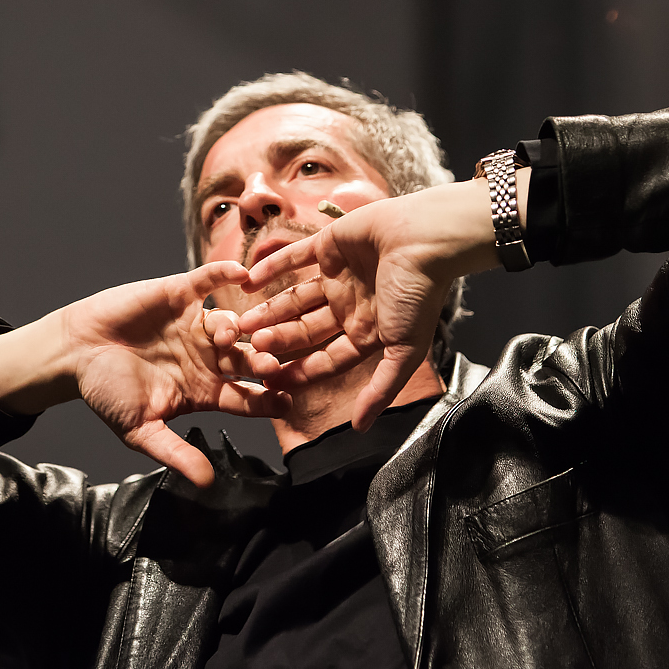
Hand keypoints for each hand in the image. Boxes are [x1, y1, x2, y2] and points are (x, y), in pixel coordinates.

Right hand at [0, 261, 286, 486]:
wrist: (75, 353)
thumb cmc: (105, 392)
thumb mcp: (140, 429)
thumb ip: (175, 453)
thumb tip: (206, 483)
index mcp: (205, 390)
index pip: (245, 398)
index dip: (265, 400)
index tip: (285, 403)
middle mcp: (209, 356)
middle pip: (246, 360)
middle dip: (261, 362)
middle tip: (273, 365)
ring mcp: (197, 324)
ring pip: (231, 323)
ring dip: (241, 327)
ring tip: (242, 332)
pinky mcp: (180, 294)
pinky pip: (208, 280)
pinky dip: (225, 273)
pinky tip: (242, 272)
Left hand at [234, 181, 498, 430]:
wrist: (425, 240)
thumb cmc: (419, 296)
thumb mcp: (403, 350)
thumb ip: (382, 389)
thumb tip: (361, 429)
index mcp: (367, 332)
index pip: (325, 359)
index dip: (299, 371)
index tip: (269, 380)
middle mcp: (351, 306)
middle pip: (305, 330)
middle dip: (278, 341)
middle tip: (249, 348)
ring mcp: (338, 276)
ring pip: (295, 298)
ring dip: (269, 310)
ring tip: (243, 322)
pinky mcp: (330, 244)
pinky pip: (293, 257)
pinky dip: (270, 267)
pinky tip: (248, 280)